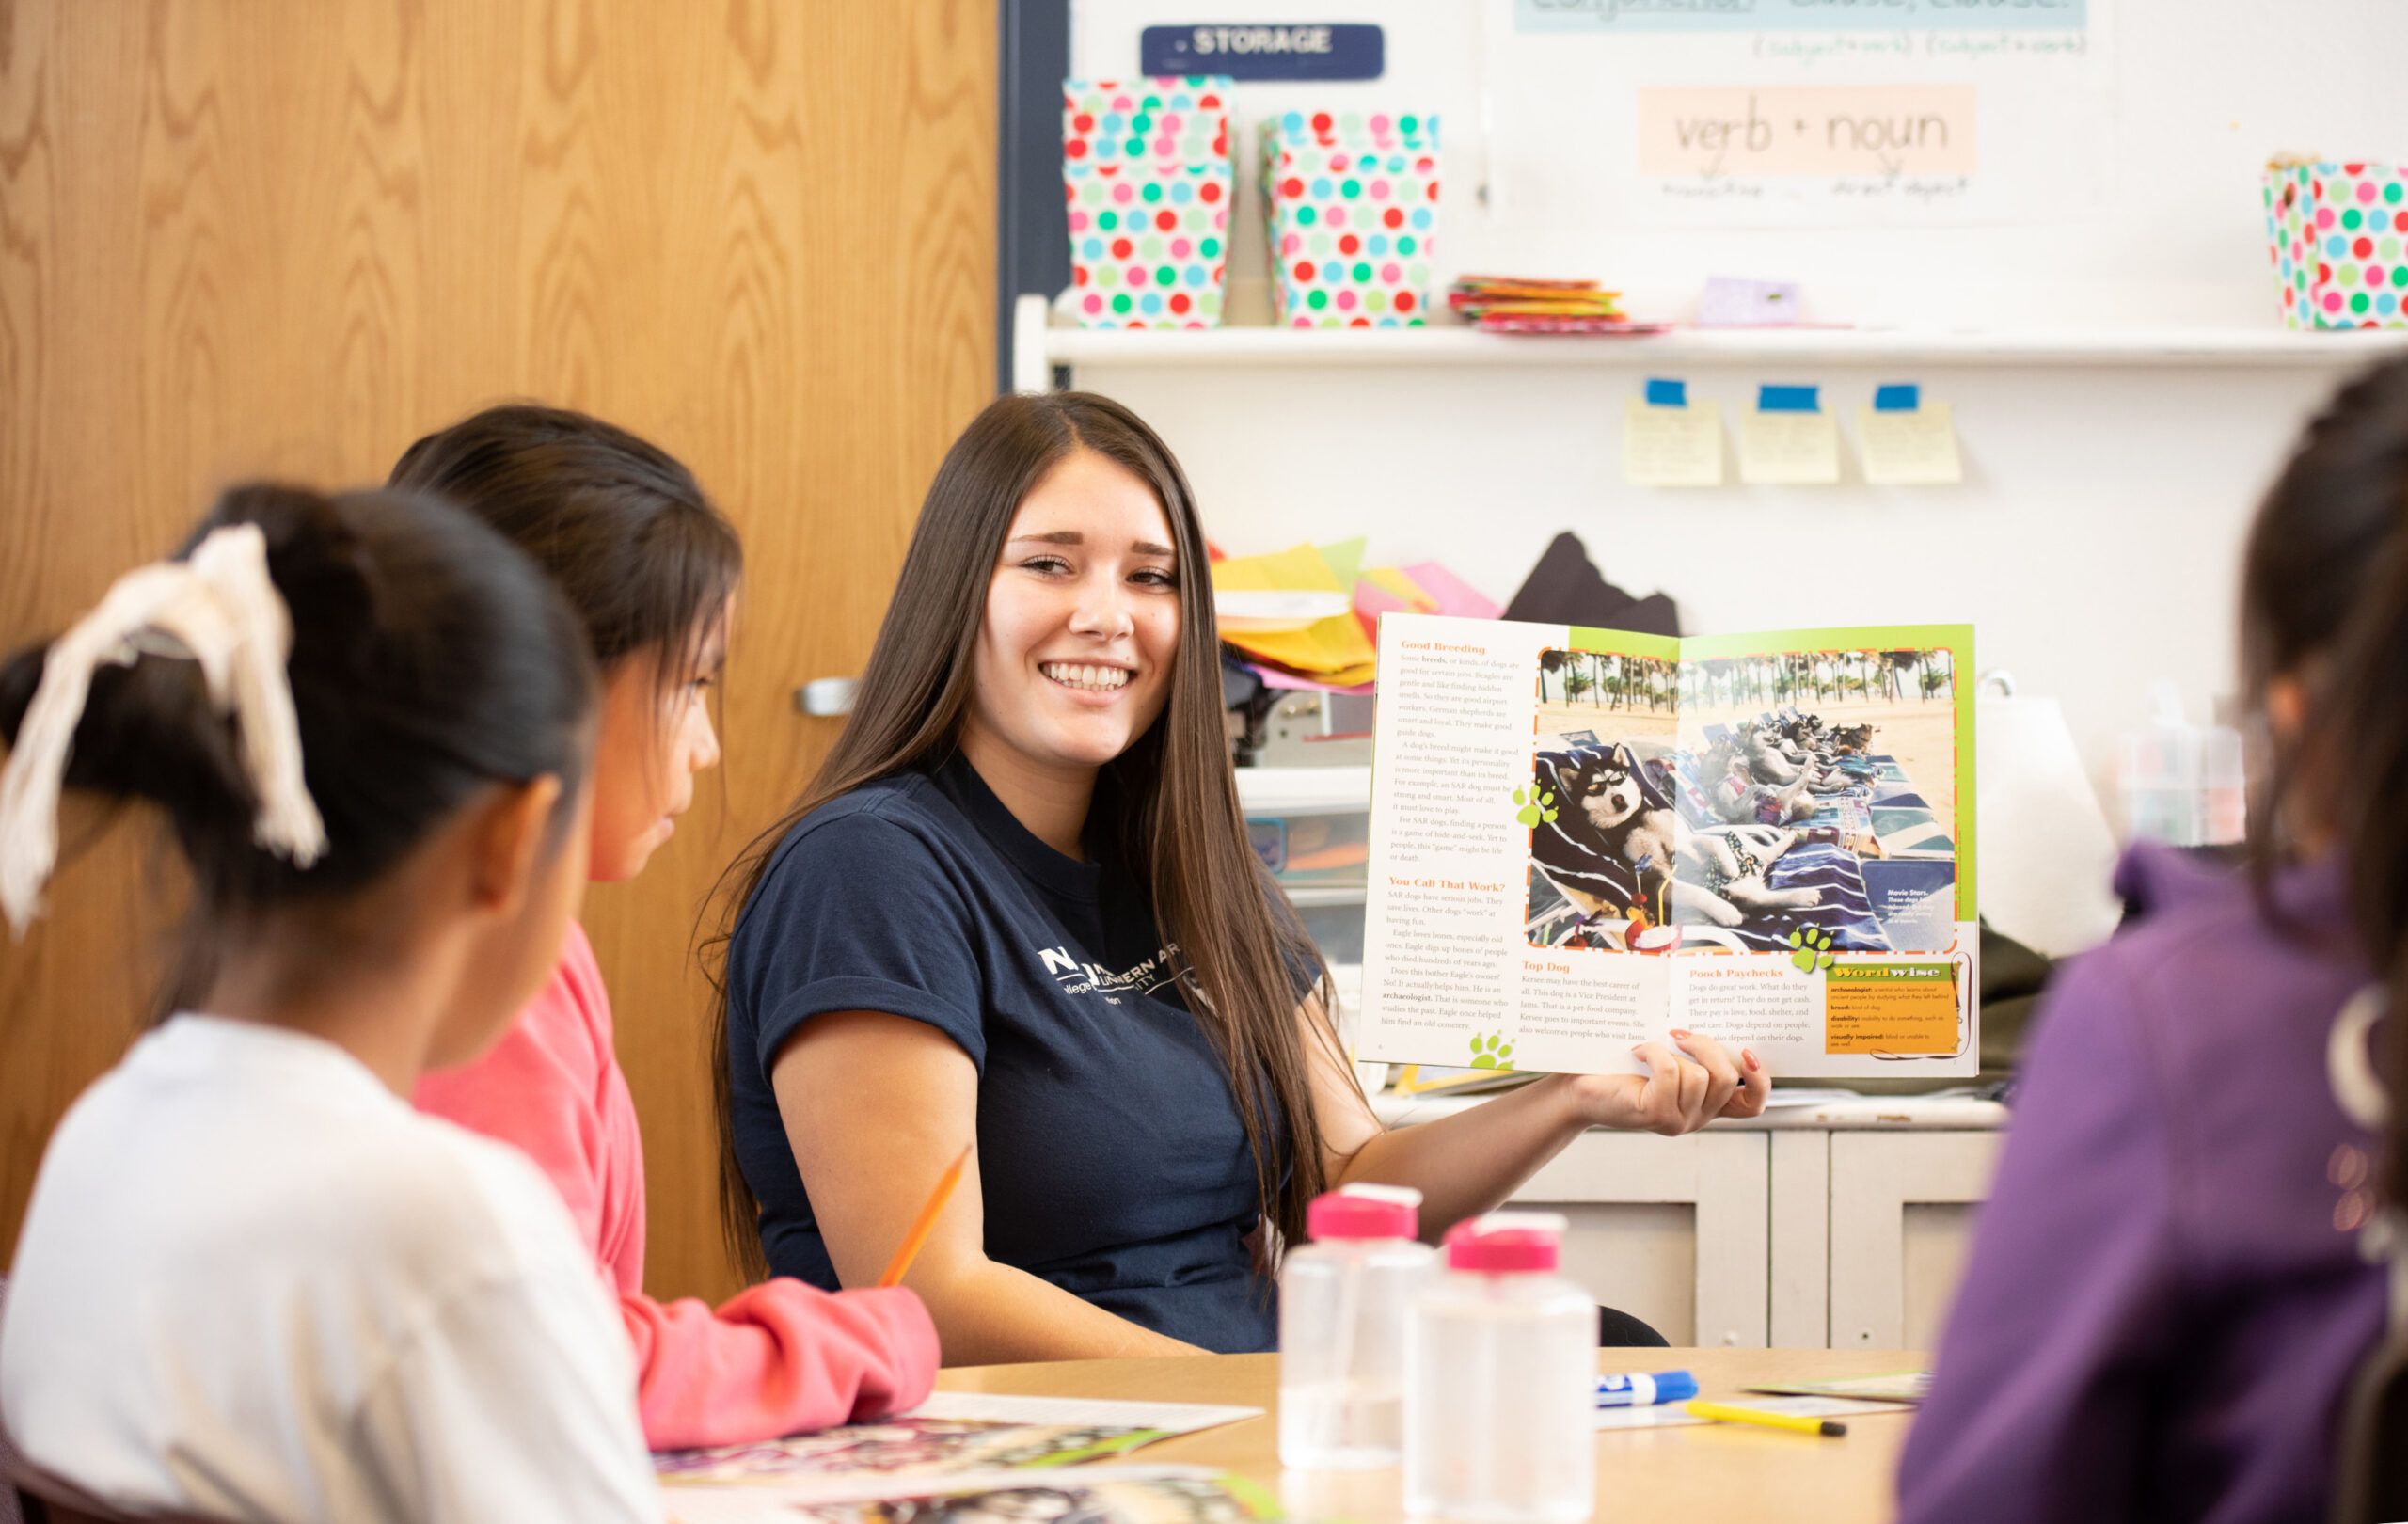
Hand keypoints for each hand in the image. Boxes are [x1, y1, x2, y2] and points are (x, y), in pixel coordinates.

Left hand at [1563, 1031, 1770, 1135]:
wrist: (1576, 1087)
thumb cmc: (1619, 1066)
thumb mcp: (1665, 1055)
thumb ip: (1691, 1048)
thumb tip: (1708, 1012)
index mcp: (1706, 1103)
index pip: (1752, 1105)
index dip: (1761, 1081)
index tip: (1747, 1052)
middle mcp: (1697, 1117)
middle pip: (1728, 1079)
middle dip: (1707, 1047)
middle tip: (1679, 1033)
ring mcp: (1679, 1121)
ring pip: (1700, 1076)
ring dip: (1672, 1051)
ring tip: (1648, 1048)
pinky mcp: (1657, 1116)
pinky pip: (1672, 1073)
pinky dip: (1655, 1053)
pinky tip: (1637, 1053)